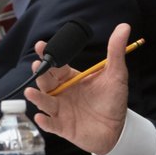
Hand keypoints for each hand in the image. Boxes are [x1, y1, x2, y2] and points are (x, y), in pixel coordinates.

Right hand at [25, 23, 130, 154]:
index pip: (57, 64)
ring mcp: (61, 110)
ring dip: (37, 97)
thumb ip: (116, 51)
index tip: (42, 44)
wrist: (119, 128)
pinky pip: (51, 125)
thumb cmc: (114, 99)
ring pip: (45, 102)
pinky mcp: (63, 127)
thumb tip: (124, 26)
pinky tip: (40, 117)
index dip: (49, 54)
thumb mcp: (116, 73)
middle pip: (47, 81)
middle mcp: (63, 93)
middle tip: (38, 65)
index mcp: (72, 78)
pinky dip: (45, 122)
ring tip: (31, 92)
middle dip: (41, 73)